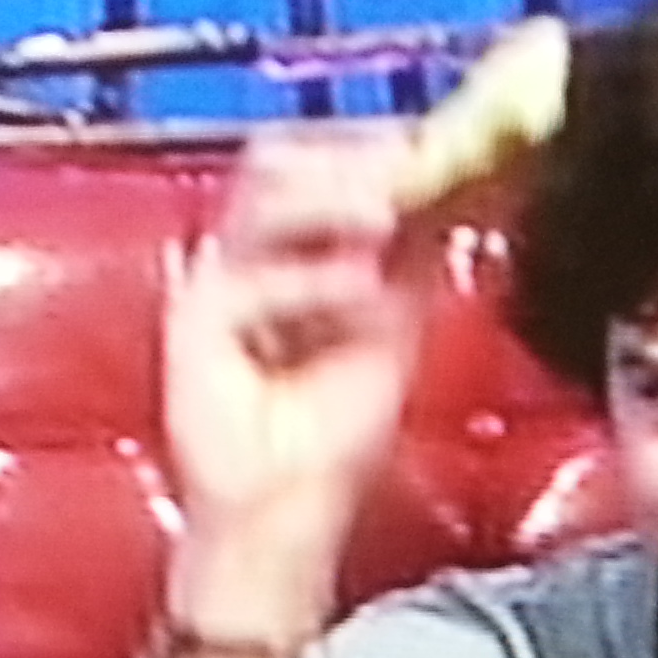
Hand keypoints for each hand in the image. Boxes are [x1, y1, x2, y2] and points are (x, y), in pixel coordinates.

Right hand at [162, 121, 428, 576]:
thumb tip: (466, 184)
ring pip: (256, 205)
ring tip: (387, 209)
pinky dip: (309, 280)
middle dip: (347, 157)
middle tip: (410, 163)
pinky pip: (246, 284)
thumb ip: (414, 256)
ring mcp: (211, 287)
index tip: (436, 143)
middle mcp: (239, 255)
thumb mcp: (394, 324)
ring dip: (328, 197)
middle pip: (275, 163)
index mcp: (283, 247)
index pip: (312, 160)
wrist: (290, 514)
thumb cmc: (331, 432)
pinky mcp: (191, 331)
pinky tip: (364, 286)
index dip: (369, 143)